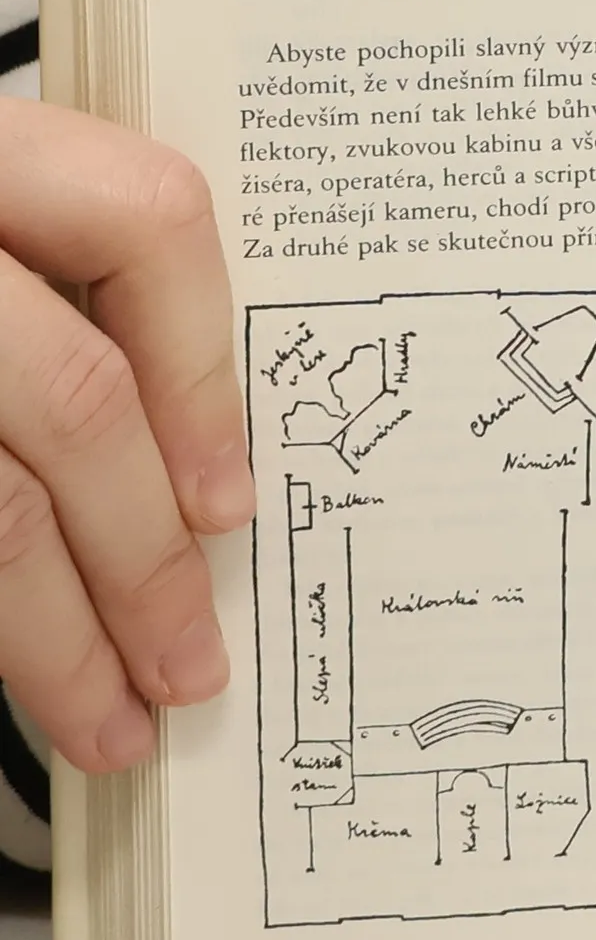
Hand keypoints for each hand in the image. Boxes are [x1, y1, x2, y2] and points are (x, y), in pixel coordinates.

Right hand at [0, 97, 252, 772]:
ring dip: (56, 638)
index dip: (207, 372)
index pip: (148, 222)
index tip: (230, 501)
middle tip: (188, 662)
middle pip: (76, 399)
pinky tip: (11, 680)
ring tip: (111, 717)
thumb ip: (51, 299)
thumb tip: (184, 476)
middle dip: (144, 560)